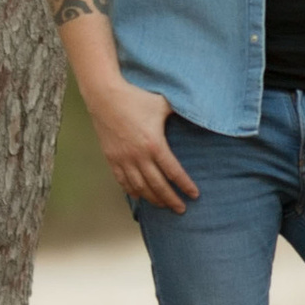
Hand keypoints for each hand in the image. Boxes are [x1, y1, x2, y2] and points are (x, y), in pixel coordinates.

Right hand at [88, 75, 198, 213]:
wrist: (104, 95)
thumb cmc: (136, 97)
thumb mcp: (163, 104)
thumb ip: (181, 111)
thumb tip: (200, 112)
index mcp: (154, 144)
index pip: (174, 172)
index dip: (185, 186)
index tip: (195, 195)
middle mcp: (138, 156)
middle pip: (158, 186)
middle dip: (171, 200)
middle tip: (181, 209)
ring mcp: (123, 159)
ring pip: (140, 187)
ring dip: (153, 199)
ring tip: (163, 206)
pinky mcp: (111, 158)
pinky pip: (122, 181)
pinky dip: (132, 191)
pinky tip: (140, 197)